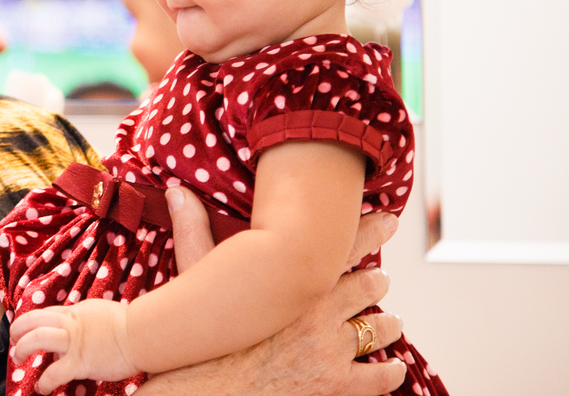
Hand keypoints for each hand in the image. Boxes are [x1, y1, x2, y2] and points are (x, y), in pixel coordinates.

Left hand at [10, 299, 137, 393]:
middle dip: (17, 331)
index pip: (44, 314)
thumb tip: (77, 325)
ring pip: (37, 339)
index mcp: (74, 313)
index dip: (30, 322)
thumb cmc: (127, 325)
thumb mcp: (98, 312)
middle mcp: (70, 325)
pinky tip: (42, 388)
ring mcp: (74, 343)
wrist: (141, 335)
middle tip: (14, 341)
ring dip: (22, 349)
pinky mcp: (80, 363)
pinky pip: (54, 373)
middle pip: (33, 321)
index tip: (24, 331)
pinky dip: (44, 382)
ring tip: (19, 359)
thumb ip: (83, 318)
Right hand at [138, 197, 406, 395]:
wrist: (207, 392)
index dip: (371, 230)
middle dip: (377, 281)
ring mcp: (331, 352)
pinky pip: (378, 378)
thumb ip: (192, 232)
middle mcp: (319, 313)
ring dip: (388, 324)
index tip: (388, 220)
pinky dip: (389, 372)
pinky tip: (392, 369)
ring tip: (392, 321)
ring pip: (378, 330)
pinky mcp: (336, 386)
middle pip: (368, 286)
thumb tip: (175, 192)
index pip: (343, 246)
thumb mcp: (194, 281)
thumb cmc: (199, 338)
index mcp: (292, 282)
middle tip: (382, 278)